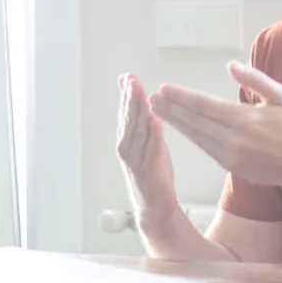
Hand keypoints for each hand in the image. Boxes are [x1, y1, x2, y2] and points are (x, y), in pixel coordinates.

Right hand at [116, 74, 177, 224]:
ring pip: (138, 132)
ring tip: (142, 95)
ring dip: (139, 113)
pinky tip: (156, 122)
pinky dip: (154, 135)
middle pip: (129, 119)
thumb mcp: (142, 137)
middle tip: (132, 81)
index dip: (126, 94)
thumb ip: (135, 113)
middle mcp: (127, 148)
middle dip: (130, 99)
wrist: (154, 204)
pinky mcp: (149, 171)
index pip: (125, 112)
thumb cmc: (149, 168)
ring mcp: (136, 161)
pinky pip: (152, 150)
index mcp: (126, 139)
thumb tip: (128, 87)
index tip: (128, 77)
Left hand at [148, 62, 281, 187]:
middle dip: (171, 108)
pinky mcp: (231, 166)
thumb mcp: (281, 96)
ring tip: (158, 110)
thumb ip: (254, 80)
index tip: (164, 88)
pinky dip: (189, 136)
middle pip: (195, 120)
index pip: (204, 105)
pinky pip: (204, 148)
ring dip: (175, 122)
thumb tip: (231, 66)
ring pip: (196, 135)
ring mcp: (230, 155)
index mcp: (244, 119)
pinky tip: (179, 127)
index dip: (182, 96)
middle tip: (151, 98)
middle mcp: (233, 139)